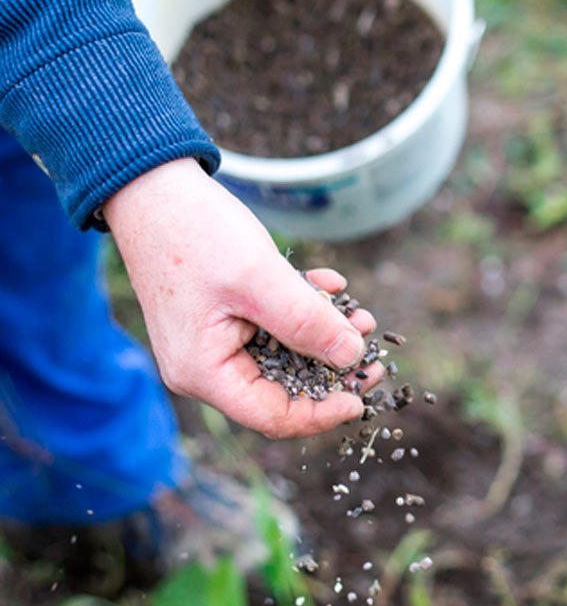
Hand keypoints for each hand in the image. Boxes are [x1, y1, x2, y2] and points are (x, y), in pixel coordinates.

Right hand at [104, 159, 380, 438]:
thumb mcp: (260, 279)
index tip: (363, 394)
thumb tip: (352, 357)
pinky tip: (330, 283)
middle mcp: (206, 366)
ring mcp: (214, 341)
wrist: (154, 189)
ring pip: (284, 354)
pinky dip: (304, 308)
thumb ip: (307, 321)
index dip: (323, 412)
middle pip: (282, 389)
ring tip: (360, 314)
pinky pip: (273, 325)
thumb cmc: (196, 233)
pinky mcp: (224, 315)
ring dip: (324, 334)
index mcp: (204, 372)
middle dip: (331, 367)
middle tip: (373, 349)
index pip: (273, 416)